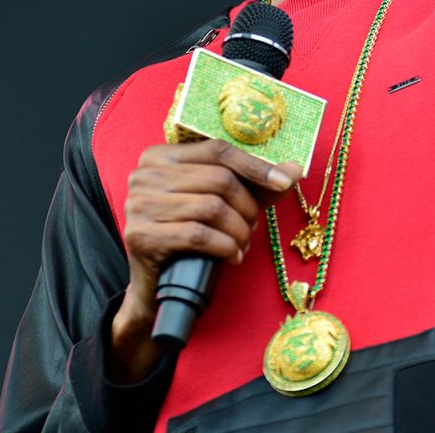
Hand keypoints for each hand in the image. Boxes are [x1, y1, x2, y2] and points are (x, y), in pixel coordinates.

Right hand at [108, 140, 300, 381]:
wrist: (157, 284)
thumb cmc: (192, 236)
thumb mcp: (224, 203)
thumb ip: (256, 185)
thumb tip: (295, 169)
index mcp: (161, 156)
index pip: (217, 150)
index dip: (255, 166)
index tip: (284, 183)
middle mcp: (144, 175)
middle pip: (218, 179)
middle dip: (247, 207)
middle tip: (253, 227)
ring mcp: (138, 205)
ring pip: (211, 208)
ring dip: (239, 230)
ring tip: (243, 244)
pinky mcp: (141, 236)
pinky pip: (198, 235)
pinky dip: (225, 247)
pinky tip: (233, 257)